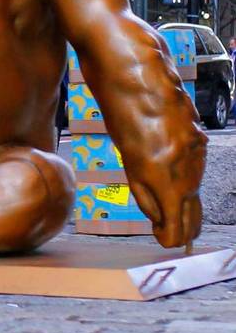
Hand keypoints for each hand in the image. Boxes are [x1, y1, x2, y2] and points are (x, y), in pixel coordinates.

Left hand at [125, 128, 205, 248]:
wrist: (147, 94)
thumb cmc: (130, 131)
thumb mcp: (131, 171)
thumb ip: (147, 200)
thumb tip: (160, 221)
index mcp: (171, 191)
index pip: (177, 232)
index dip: (167, 239)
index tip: (158, 235)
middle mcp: (192, 181)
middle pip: (195, 220)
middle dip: (181, 230)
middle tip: (165, 230)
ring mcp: (200, 164)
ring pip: (196, 196)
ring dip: (183, 205)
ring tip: (167, 205)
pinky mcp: (202, 148)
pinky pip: (195, 173)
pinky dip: (185, 180)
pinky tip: (171, 172)